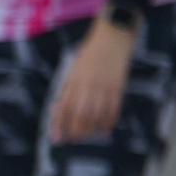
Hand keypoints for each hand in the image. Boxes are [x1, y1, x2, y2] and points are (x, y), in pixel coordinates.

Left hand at [49, 17, 135, 142]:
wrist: (112, 36)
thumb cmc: (90, 54)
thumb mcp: (74, 70)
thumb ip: (69, 88)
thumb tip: (61, 110)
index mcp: (73, 80)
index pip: (63, 108)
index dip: (59, 125)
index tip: (56, 138)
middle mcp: (87, 85)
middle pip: (80, 114)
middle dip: (76, 130)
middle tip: (74, 139)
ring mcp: (104, 86)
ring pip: (96, 114)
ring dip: (92, 129)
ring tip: (89, 136)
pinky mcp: (118, 85)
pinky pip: (114, 107)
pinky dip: (109, 120)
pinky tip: (106, 128)